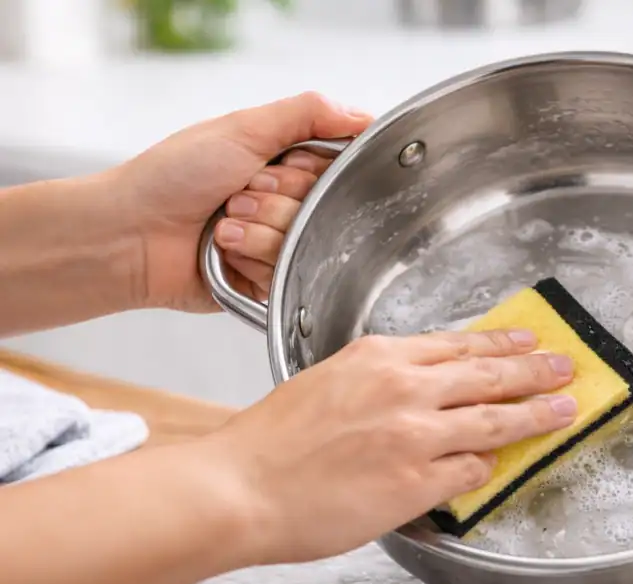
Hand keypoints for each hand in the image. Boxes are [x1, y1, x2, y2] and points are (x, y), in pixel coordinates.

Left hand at [111, 92, 372, 311]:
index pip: (335, 170)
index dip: (308, 172)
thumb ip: (308, 114)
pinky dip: (253, 260)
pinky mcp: (269, 282)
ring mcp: (277, 245)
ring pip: (307, 244)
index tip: (278, 166)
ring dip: (260, 232)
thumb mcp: (243, 128)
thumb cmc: (173, 176)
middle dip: (277, 200)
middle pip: (323, 209)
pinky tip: (224, 253)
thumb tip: (364, 117)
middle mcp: (285, 204)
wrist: (131, 234)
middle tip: (238, 194)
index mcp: (284, 165)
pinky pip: (289, 274)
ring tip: (223, 226)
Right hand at [206, 329, 577, 564]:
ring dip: (535, 414)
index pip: (457, 343)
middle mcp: (404, 388)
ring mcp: (415, 435)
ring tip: (563, 409)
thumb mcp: (326, 381)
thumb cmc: (270, 440)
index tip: (526, 339)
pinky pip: (470, 469)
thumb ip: (378, 380)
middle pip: (488, 373)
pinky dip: (488, 464)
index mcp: (379, 356)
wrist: (239, 486)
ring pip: (494, 419)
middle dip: (534, 369)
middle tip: (565, 366)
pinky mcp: (416, 482)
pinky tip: (501, 462)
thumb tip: (421, 390)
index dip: (500, 341)